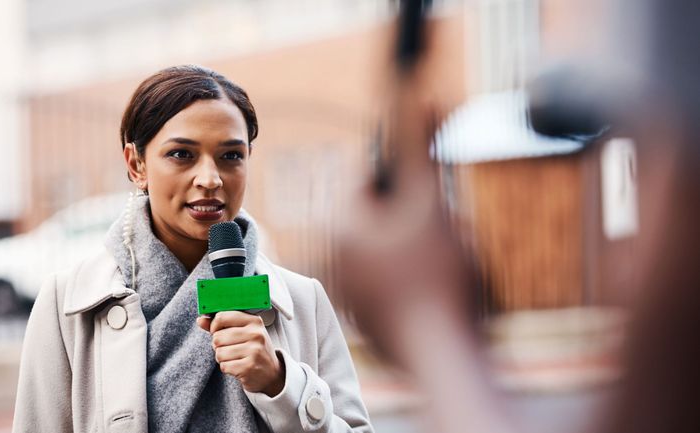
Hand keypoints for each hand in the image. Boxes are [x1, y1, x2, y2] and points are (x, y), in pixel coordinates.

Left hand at [197, 311, 285, 396]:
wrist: (272, 373)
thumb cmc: (254, 349)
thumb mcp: (243, 332)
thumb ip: (221, 325)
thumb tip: (200, 320)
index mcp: (254, 321)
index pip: (222, 317)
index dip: (214, 326)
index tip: (217, 331)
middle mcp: (255, 334)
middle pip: (217, 337)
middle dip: (218, 345)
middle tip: (230, 348)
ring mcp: (254, 351)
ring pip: (219, 353)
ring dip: (222, 358)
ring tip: (235, 358)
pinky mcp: (249, 367)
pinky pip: (224, 366)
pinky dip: (227, 368)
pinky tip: (238, 366)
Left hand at [335, 61, 474, 365]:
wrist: (443, 354)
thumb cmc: (439, 276)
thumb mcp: (432, 201)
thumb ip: (421, 147)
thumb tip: (423, 97)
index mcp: (341, 224)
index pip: (366, 177)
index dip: (402, 176)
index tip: (427, 191)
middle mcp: (333, 256)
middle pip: (374, 213)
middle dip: (408, 214)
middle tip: (438, 236)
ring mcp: (347, 289)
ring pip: (381, 247)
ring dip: (409, 245)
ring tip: (436, 264)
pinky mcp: (363, 315)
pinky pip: (383, 280)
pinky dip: (404, 277)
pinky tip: (428, 291)